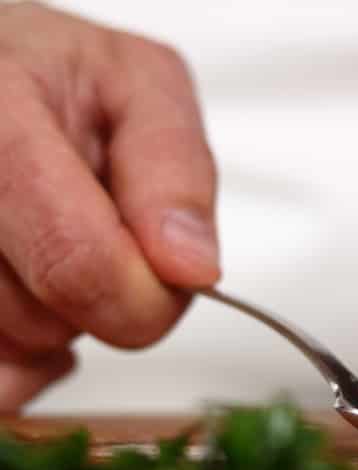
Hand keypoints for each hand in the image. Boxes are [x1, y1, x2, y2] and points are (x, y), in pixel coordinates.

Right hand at [0, 3, 218, 409]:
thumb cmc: (55, 75)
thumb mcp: (141, 87)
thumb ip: (174, 174)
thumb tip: (191, 268)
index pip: (77, 261)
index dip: (142, 297)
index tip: (169, 277)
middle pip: (42, 320)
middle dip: (100, 301)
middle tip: (94, 233)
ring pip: (9, 349)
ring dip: (50, 321)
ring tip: (44, 242)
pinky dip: (18, 359)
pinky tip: (25, 292)